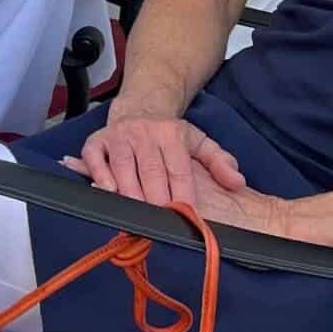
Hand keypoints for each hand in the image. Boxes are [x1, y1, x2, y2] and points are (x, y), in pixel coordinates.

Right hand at [62, 110, 246, 204]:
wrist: (139, 110)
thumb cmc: (170, 137)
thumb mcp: (199, 143)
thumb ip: (220, 163)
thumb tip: (237, 183)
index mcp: (172, 134)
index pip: (179, 169)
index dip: (183, 193)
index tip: (188, 214)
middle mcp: (144, 133)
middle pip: (151, 170)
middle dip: (157, 198)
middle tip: (163, 220)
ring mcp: (118, 136)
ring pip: (123, 166)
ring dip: (130, 192)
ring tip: (138, 214)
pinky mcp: (96, 140)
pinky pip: (94, 158)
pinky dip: (99, 174)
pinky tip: (108, 191)